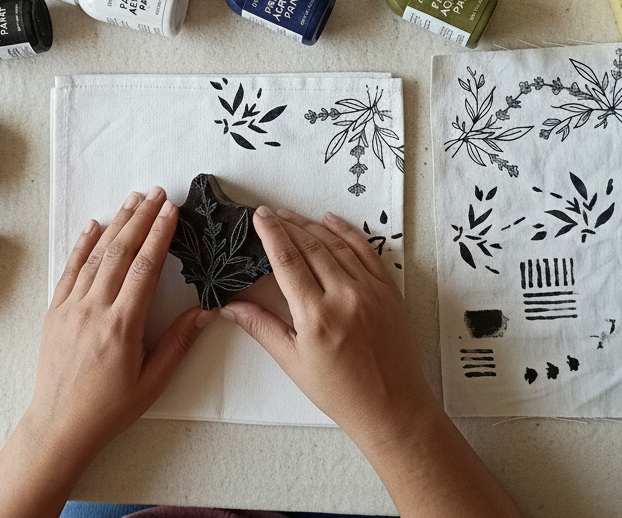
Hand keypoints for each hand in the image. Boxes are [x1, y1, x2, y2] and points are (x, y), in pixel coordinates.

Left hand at [0, 187, 214, 517]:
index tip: (171, 209)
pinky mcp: (55, 311)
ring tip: (133, 199)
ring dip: (116, 223)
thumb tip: (206, 311)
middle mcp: (94, 309)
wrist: (59, 425)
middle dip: (141, 218)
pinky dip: (82, 244)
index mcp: (122, 325)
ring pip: (96, 254)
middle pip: (121, 251)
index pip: (144, 267)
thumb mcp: (153, 381)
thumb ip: (178, 342)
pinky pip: (70, 269)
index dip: (159, 234)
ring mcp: (71, 307)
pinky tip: (94, 225)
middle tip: (157, 192)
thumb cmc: (110, 408)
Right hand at [220, 207, 437, 445]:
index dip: (271, 234)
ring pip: (336, 244)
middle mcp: (344, 297)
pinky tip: (331, 221)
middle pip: (310, 246)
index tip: (259, 217)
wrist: (392, 408)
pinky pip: (366, 251)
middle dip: (287, 224)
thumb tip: (229, 306)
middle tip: (270, 213)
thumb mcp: (293, 361)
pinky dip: (347, 232)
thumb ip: (261, 327)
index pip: (287, 261)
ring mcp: (370, 291)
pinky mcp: (388, 291)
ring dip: (312, 225)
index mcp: (316, 316)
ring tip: (292, 215)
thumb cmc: (341, 392)